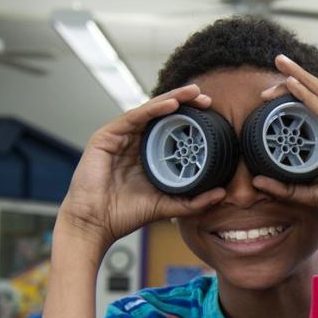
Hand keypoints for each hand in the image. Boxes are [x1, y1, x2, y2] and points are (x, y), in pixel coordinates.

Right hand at [58, 85, 225, 252]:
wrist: (95, 223)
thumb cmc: (125, 214)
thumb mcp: (167, 206)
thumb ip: (194, 201)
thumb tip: (222, 194)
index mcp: (147, 155)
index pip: (171, 130)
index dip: (191, 121)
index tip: (213, 115)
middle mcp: (134, 142)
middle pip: (162, 116)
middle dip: (185, 104)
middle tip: (207, 98)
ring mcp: (120, 137)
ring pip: (149, 111)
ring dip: (172, 99)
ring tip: (193, 93)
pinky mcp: (106, 137)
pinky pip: (133, 118)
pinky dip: (152, 109)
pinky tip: (171, 104)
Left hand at [252, 54, 317, 222]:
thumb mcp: (311, 193)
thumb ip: (286, 188)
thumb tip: (258, 181)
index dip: (298, 94)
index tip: (273, 91)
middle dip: (300, 77)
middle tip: (279, 59)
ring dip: (302, 80)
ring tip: (282, 65)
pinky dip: (310, 98)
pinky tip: (294, 87)